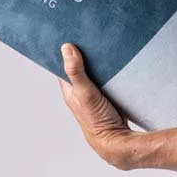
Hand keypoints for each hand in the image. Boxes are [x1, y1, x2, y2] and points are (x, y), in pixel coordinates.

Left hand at [57, 42, 132, 169]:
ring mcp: (92, 97)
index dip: (62, 52)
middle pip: (76, 69)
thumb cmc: (97, 120)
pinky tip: (114, 64)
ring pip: (91, 75)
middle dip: (80, 54)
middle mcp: (78, 93)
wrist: (115, 141)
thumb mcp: (85, 92)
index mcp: (69, 90)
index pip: (61, 66)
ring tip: (100, 45)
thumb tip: (66, 48)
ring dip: (95, 63)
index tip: (67, 35)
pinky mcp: (106, 99)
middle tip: (87, 36)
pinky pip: (104, 81)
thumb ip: (76, 72)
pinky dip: (106, 72)